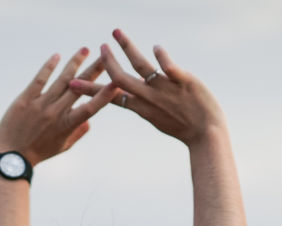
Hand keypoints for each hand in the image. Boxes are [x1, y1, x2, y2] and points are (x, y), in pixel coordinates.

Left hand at [0, 48, 118, 166]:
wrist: (11, 156)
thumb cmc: (38, 152)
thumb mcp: (62, 147)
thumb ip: (78, 133)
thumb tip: (90, 119)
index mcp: (67, 125)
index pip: (91, 108)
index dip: (104, 95)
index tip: (116, 83)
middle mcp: (56, 113)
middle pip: (79, 88)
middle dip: (94, 70)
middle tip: (105, 56)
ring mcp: (40, 105)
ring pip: (62, 80)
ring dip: (75, 63)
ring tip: (85, 50)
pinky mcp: (25, 100)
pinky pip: (39, 80)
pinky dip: (48, 67)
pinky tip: (57, 56)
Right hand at [68, 29, 226, 147]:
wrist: (207, 135)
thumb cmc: (186, 129)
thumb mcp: (159, 119)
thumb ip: (144, 106)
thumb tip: (130, 99)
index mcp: (142, 108)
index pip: (112, 97)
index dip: (92, 90)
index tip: (73, 83)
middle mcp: (149, 97)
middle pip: (121, 79)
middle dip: (109, 62)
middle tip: (101, 48)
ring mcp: (165, 88)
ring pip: (141, 66)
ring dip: (127, 48)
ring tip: (116, 33)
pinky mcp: (183, 81)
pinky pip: (169, 67)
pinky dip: (162, 57)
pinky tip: (156, 48)